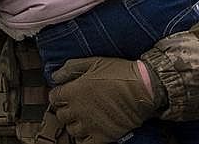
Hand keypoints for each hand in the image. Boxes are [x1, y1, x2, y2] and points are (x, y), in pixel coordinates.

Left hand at [49, 57, 163, 143]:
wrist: (143, 88)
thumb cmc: (120, 73)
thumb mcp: (94, 62)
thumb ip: (71, 68)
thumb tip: (55, 76)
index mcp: (74, 91)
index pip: (54, 97)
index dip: (59, 94)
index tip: (65, 93)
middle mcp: (78, 110)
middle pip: (61, 115)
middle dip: (66, 109)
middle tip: (76, 104)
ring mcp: (90, 125)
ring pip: (71, 130)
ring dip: (75, 123)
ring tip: (84, 117)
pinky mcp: (102, 136)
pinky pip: (84, 143)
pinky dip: (84, 138)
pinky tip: (90, 130)